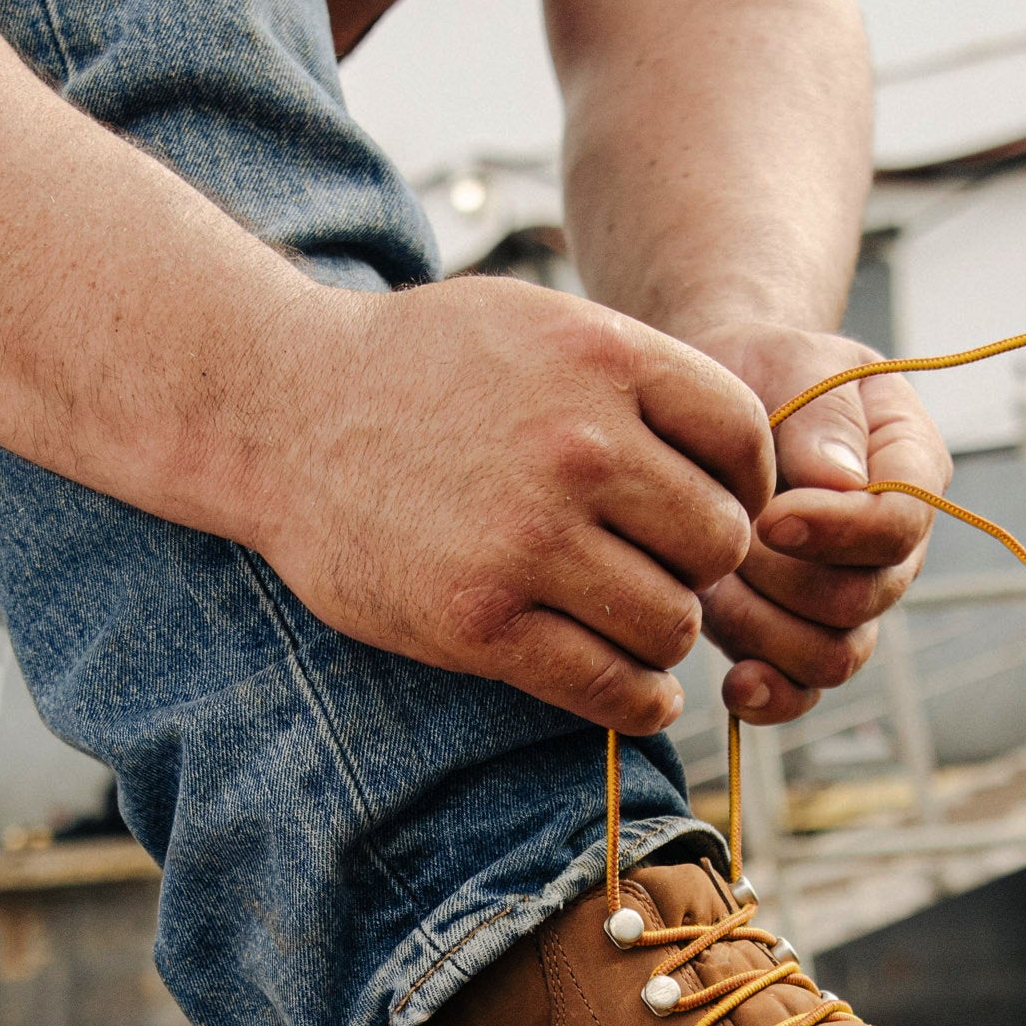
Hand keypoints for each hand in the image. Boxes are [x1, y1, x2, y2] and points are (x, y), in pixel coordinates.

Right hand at [245, 274, 773, 735]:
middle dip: (703, 568)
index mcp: (603, 360)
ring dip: (666, 638)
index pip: (743, 441)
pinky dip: (638, 702)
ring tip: (636, 630)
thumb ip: (631, 375)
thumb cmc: (413, 369)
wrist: (282, 414)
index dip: (744, 487)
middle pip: (719, 541)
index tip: (714, 511)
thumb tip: (734, 460)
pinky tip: (635, 693)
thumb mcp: (533, 322)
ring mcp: (528, 538)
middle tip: (665, 576)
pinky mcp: (479, 621)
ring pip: (674, 622)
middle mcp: (578, 446)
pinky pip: (607, 684)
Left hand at [688, 325, 949, 724]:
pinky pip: (803, 692)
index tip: (770, 515)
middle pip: (862, 601)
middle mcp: (891, 545)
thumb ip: (823, 416)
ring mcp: (847, 596)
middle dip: (784, 580)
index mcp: (911, 468)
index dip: (839, 533)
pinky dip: (771, 697)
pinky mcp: (797, 634)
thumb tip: (839, 485)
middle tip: (724, 539)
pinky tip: (733, 683)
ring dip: (762, 630)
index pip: (901, 526)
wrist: (715, 399)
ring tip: (710, 581)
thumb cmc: (762, 370)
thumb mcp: (795, 360)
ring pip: (831, 656)